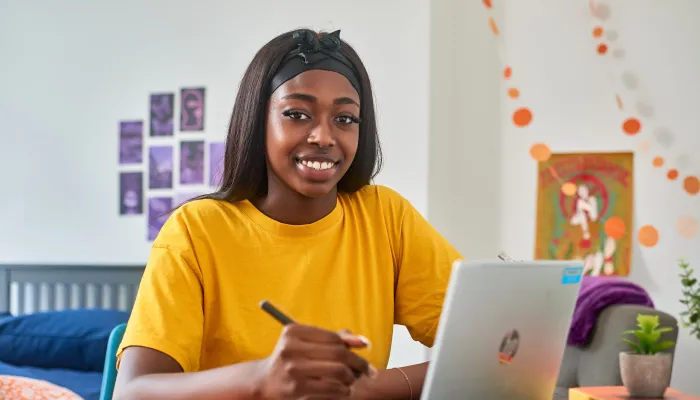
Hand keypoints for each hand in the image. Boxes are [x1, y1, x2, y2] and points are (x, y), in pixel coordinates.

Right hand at [253, 324, 376, 399]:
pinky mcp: (296, 389)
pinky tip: (343, 390)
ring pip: (338, 372)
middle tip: (369, 370)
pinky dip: (343, 390)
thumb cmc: (292, 359)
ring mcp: (293, 370)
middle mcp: (291, 349)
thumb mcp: (305, 343)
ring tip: (353, 380)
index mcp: (293, 332)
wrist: (264, 382)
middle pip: (338, 353)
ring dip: (352, 378)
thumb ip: (332, 339)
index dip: (353, 342)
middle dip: (359, 362)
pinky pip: (332, 388)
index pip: (332, 337)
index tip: (367, 347)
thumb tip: (361, 341)